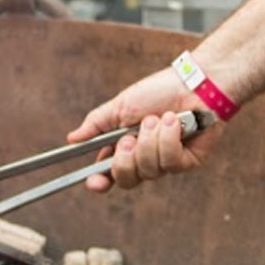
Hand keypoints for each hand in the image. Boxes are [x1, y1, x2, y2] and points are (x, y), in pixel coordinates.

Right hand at [67, 71, 221, 192]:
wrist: (193, 82)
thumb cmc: (159, 91)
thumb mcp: (121, 105)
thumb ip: (97, 124)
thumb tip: (71, 139)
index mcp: (125, 148)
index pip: (108, 175)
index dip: (99, 182)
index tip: (94, 182)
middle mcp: (144, 159)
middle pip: (126, 180)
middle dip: (126, 158)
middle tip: (130, 137)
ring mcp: (165, 163)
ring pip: (148, 170)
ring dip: (150, 140)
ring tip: (159, 118)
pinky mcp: (186, 162)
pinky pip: (170, 162)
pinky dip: (168, 139)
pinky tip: (174, 122)